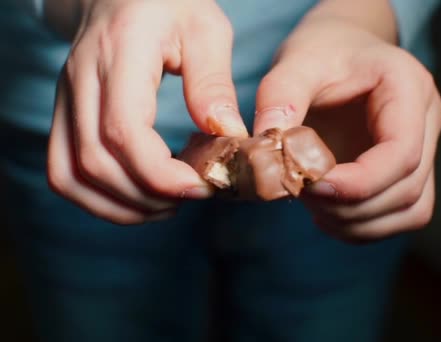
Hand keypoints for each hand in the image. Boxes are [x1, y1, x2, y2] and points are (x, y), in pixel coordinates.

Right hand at [47, 0, 247, 224]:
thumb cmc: (170, 5)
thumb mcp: (206, 30)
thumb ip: (213, 82)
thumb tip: (227, 136)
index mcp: (121, 54)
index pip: (124, 130)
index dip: (160, 173)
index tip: (200, 185)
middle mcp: (82, 79)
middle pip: (96, 161)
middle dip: (148, 195)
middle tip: (192, 196)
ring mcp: (66, 99)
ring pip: (70, 175)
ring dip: (121, 206)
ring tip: (166, 206)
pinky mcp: (64, 114)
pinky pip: (63, 171)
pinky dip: (98, 199)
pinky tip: (138, 198)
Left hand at [254, 18, 440, 242]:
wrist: (342, 50)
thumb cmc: (323, 51)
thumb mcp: (297, 62)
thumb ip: (280, 98)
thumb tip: (265, 147)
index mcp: (408, 87)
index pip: (402, 153)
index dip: (358, 183)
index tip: (310, 187)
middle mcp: (427, 120)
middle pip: (408, 188)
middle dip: (350, 206)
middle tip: (301, 195)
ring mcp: (424, 148)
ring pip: (411, 211)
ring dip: (358, 223)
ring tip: (312, 205)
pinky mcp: (409, 171)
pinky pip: (400, 214)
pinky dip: (363, 226)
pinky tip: (326, 213)